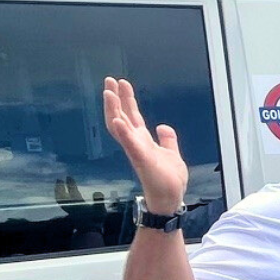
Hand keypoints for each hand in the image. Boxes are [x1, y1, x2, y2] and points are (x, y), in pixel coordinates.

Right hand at [103, 77, 187, 211]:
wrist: (171, 199)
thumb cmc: (168, 180)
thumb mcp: (171, 153)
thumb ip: (167, 139)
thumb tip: (163, 126)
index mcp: (143, 141)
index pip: (132, 115)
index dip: (126, 99)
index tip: (121, 83)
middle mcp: (136, 144)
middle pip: (121, 116)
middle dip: (115, 99)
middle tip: (109, 80)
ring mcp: (137, 152)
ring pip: (120, 128)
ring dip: (113, 110)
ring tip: (108, 93)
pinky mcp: (142, 161)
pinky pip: (130, 145)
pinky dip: (124, 133)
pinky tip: (118, 121)